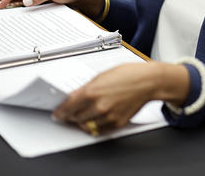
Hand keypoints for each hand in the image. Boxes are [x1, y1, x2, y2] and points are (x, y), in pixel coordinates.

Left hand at [53, 62, 188, 133]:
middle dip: (71, 116)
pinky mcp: (117, 123)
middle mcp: (99, 106)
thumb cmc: (128, 74)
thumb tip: (75, 97)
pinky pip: (100, 130)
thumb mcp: (101, 76)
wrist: (148, 82)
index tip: (57, 114)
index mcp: (92, 92)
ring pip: (87, 126)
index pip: (68, 107)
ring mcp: (108, 116)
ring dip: (82, 122)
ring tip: (82, 116)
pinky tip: (95, 119)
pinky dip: (95, 126)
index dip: (60, 112)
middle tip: (69, 114)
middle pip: (76, 118)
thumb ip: (87, 88)